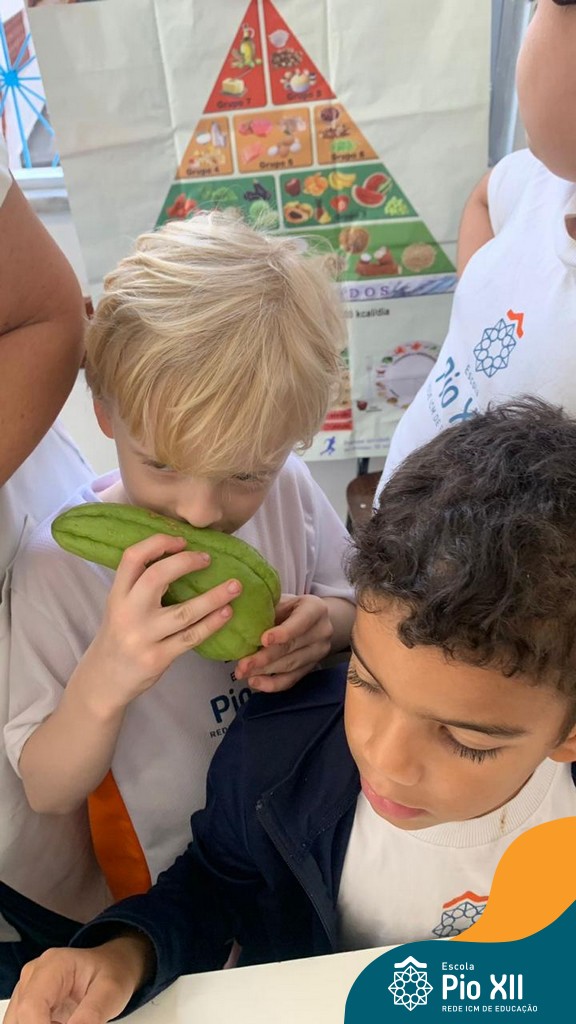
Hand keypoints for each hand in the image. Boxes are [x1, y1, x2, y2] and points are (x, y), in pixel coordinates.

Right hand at [4, 935, 150, 1023]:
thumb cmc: (112, 972)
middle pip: (21, 1017)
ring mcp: (27, 989)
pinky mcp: (26, 1004)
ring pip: (18, 1022)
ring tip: (71, 1020)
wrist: (113, 965)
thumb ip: (91, 1015)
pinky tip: (61, 1023)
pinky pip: (23, 1023)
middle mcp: (33, 974)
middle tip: (75, 1023)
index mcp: (54, 964)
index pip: (32, 1006)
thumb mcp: (111, 992)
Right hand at [86, 533, 241, 712]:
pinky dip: (212, 624)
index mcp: (117, 595)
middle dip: (186, 563)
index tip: (182, 541)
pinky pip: (191, 637)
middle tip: (208, 558)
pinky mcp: (157, 658)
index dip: (158, 543)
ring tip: (235, 586)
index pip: (132, 558)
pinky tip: (226, 613)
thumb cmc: (120, 636)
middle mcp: (127, 613)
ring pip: (184, 611)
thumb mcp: (121, 606)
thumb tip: (182, 557)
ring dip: (213, 597)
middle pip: (156, 577)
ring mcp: (142, 637)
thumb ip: (142, 586)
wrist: (104, 679)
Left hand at [235, 594, 332, 691]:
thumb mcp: (282, 600)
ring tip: (243, 673)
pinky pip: (291, 680)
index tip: (263, 640)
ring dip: (264, 671)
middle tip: (243, 664)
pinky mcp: (310, 668)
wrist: (313, 620)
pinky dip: (272, 684)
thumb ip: (268, 608)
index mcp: (315, 609)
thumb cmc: (291, 606)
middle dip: (265, 657)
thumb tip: (241, 620)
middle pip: (292, 647)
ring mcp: (318, 652)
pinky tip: (255, 682)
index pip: (301, 622)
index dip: (283, 632)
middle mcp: (321, 632)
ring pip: (290, 665)